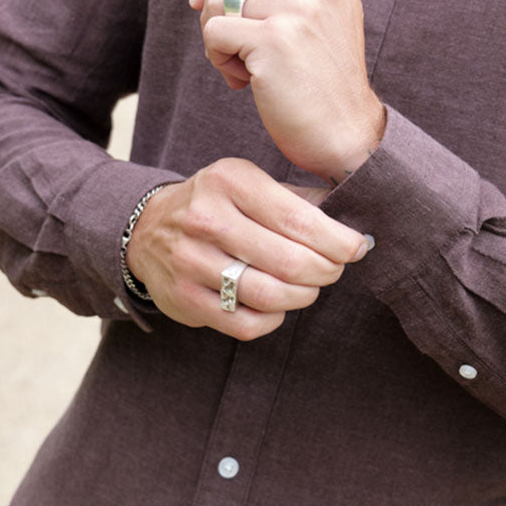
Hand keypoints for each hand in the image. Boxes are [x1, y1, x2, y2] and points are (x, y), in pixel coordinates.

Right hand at [125, 159, 368, 340]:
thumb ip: (299, 198)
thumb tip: (354, 214)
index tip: (358, 247)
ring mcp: (191, 261)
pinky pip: (245, 323)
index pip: (298, 219)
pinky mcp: (184, 299)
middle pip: (289, 261)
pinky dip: (274, 319)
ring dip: (303, 296)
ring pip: (269, 295)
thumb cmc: (217, 204)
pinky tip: (278, 306)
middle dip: (326, 270)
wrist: (147, 227)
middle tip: (335, 270)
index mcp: (230, 182)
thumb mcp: (251, 183)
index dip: (338, 240)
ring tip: (310, 287)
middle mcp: (206, 219)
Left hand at [189, 0, 385, 183]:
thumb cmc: (319, 76)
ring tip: (245, 66)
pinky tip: (245, 81)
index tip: (222, 12)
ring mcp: (300, 7)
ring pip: (217, 1)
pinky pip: (214, 32)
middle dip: (215, 5)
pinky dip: (218, 59)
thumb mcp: (304, 15)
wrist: (344, 132)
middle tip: (229, 45)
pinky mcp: (276, 39)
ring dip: (217, 39)